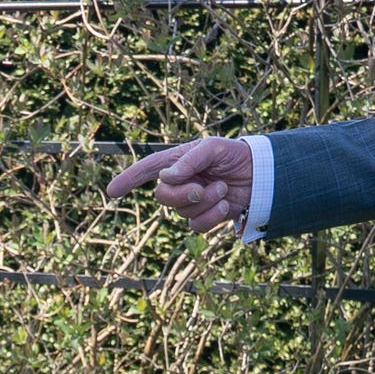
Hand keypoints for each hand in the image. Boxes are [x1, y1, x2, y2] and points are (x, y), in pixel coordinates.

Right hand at [106, 136, 254, 235]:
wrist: (263, 176)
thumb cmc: (237, 156)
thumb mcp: (214, 148)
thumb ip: (189, 160)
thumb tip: (165, 177)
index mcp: (178, 162)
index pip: (147, 170)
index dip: (128, 179)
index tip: (111, 191)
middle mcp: (181, 182)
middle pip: (162, 197)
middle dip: (181, 195)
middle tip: (201, 188)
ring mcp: (192, 201)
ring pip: (181, 212)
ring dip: (204, 202)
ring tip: (223, 189)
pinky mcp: (205, 216)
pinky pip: (196, 225)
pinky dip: (211, 216)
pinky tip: (225, 205)